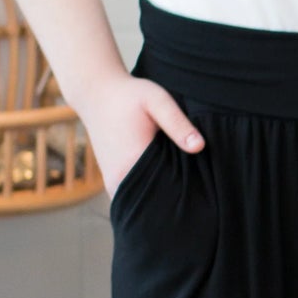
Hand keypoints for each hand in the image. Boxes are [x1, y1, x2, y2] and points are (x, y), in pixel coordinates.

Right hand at [86, 74, 204, 201]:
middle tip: (196, 195)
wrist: (96, 94)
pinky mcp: (112, 182)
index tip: (201, 192)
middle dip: (174, 202)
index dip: (186, 195)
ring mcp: (113, 183)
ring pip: (143, 203)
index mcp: (133, 162)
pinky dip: (150, 195)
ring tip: (183, 190)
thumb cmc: (129, 96)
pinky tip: (165, 185)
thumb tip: (200, 146)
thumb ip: (178, 123)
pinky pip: (134, 198)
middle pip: (155, 203)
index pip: (166, 194)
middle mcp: (120, 179)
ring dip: (161, 200)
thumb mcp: (157, 100)